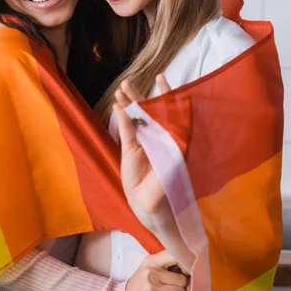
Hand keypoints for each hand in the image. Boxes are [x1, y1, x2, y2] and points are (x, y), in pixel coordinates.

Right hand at [114, 75, 194, 273]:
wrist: (153, 210)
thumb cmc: (167, 197)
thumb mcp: (166, 182)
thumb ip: (166, 164)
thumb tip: (174, 151)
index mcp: (173, 144)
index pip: (173, 116)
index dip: (169, 97)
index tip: (163, 81)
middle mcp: (160, 140)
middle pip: (152, 112)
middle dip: (143, 95)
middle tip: (132, 80)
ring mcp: (146, 144)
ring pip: (138, 118)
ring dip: (129, 104)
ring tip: (120, 87)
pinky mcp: (133, 150)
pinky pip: (128, 129)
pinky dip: (122, 117)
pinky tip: (116, 106)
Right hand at [125, 250, 189, 290]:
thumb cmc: (140, 285)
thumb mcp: (149, 269)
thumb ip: (168, 267)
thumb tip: (191, 276)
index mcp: (152, 261)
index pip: (177, 256)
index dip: (186, 266)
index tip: (185, 273)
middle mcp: (151, 272)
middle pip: (183, 280)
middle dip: (182, 288)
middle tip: (175, 290)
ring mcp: (151, 288)